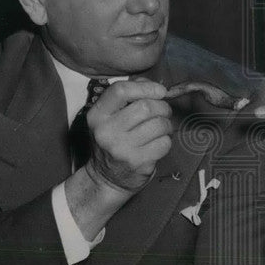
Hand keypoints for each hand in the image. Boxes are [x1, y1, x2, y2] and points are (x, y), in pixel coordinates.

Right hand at [86, 78, 173, 192]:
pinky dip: (166, 141)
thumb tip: (154, 86)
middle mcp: (107, 131)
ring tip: (161, 129)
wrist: (106, 178)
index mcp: (97, 115)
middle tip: (163, 113)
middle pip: (146, 107)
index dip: (146, 87)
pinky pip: (164, 143)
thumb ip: (128, 96)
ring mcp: (122, 149)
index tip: (160, 91)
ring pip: (159, 125)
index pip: (121, 90)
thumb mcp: (109, 118)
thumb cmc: (113, 141)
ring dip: (166, 125)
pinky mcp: (138, 162)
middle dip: (162, 107)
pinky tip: (157, 144)